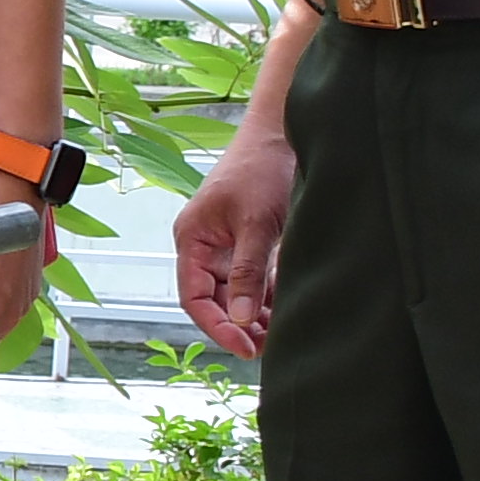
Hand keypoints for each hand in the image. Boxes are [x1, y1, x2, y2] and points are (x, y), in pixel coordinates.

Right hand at [174, 122, 297, 358]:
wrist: (284, 134)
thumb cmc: (261, 169)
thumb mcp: (255, 224)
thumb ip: (248, 272)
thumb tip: (242, 318)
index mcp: (192, 240)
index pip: (195, 297)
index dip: (216, 326)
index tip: (245, 347)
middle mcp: (205, 246)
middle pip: (216, 299)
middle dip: (240, 324)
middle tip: (268, 347)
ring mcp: (228, 245)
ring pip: (238, 293)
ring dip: (257, 314)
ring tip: (281, 333)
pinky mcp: (251, 241)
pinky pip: (255, 279)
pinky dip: (269, 296)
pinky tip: (286, 308)